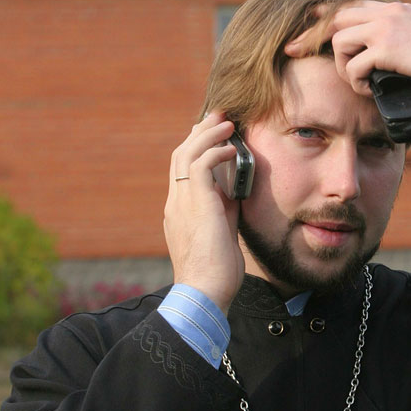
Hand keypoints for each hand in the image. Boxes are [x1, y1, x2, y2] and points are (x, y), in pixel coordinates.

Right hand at [163, 111, 244, 314]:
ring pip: (186, 154)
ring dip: (208, 135)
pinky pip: (199, 165)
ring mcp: (181, 202)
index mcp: (180, 210)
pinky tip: (232, 149)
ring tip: (227, 123)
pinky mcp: (194, 203)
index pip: (182, 170)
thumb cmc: (215, 271)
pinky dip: (215, 152)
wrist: (204, 292)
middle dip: (200, 133)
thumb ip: (222, 209)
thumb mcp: (220, 232)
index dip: (196, 148)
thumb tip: (234, 191)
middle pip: (181, 155)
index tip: (212, 135)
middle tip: (218, 117)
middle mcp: (176, 202)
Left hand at [285, 1, 410, 104]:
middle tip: (292, 52)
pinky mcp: (390, 47)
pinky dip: (356, 81)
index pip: (351, 6)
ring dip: (342, 67)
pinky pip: (355, 64)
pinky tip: (368, 90)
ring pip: (340, 40)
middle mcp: (389, 13)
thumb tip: (380, 59)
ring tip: (358, 83)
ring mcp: (389, 27)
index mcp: (396, 10)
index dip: (324, 14)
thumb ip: (399, 43)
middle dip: (310, 37)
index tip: (305, 24)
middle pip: (336, 18)